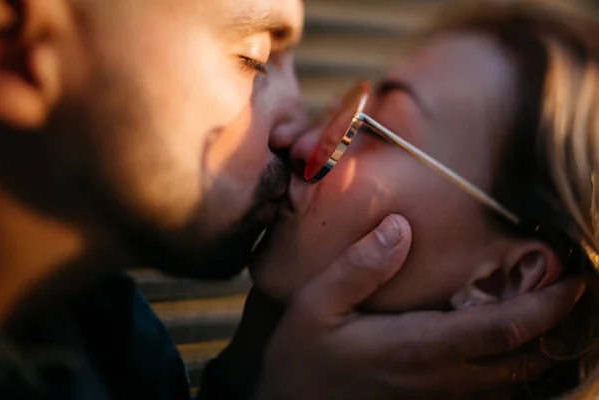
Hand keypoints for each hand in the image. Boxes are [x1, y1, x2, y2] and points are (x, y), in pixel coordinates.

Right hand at [258, 214, 584, 399]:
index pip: (497, 331)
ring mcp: (435, 398)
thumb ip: (359, 267)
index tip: (573, 282)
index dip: (542, 309)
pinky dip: (513, 372)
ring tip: (553, 316)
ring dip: (539, 351)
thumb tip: (400, 228)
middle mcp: (436, 378)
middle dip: (554, 329)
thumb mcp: (316, 304)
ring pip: (508, 382)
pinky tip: (513, 350)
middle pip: (517, 360)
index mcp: (413, 347)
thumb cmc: (302, 354)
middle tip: (573, 294)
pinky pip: (487, 395)